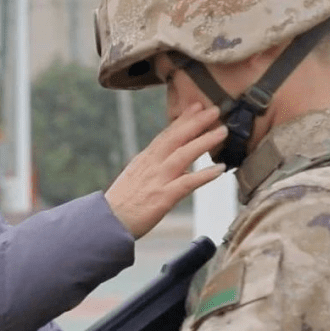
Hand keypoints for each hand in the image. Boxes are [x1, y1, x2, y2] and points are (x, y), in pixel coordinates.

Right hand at [105, 102, 226, 237]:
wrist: (107, 223)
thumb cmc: (121, 205)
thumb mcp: (136, 179)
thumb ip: (156, 170)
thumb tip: (180, 168)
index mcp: (144, 160)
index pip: (166, 135)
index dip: (183, 120)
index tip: (196, 107)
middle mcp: (151, 165)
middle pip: (176, 138)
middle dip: (196, 122)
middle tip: (214, 109)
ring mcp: (157, 180)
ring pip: (184, 155)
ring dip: (204, 141)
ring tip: (222, 131)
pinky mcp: (163, 197)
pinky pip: (188, 183)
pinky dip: (204, 175)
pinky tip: (219, 169)